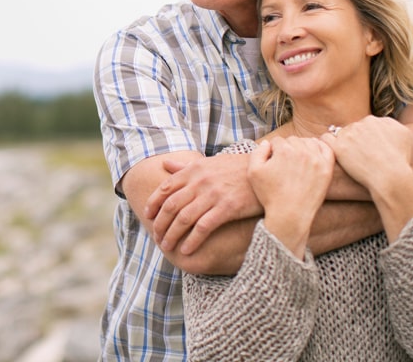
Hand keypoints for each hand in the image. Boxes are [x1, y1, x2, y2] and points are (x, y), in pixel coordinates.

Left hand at [144, 153, 261, 253]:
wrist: (264, 170)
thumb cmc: (236, 168)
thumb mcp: (210, 162)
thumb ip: (187, 166)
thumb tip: (165, 164)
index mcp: (194, 169)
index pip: (165, 188)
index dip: (153, 204)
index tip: (148, 217)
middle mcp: (200, 180)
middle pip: (171, 206)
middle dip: (160, 225)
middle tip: (156, 238)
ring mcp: (213, 194)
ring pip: (183, 218)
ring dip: (172, 236)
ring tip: (167, 247)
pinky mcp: (227, 207)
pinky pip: (203, 227)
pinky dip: (191, 240)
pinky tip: (186, 250)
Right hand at [248, 136, 334, 257]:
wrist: (289, 215)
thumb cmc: (270, 195)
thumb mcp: (253, 172)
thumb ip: (257, 152)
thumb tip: (268, 143)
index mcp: (284, 150)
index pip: (278, 141)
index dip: (273, 151)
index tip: (273, 162)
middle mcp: (301, 151)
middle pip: (293, 140)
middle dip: (287, 149)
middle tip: (285, 164)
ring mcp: (316, 160)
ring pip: (308, 142)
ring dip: (302, 147)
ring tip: (297, 161)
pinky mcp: (326, 168)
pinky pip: (326, 148)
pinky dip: (320, 147)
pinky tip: (313, 154)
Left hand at [321, 116, 412, 191]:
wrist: (391, 176)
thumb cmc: (399, 160)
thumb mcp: (404, 134)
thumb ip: (391, 124)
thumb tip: (383, 123)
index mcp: (374, 120)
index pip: (365, 125)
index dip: (366, 138)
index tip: (370, 149)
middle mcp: (360, 123)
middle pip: (352, 129)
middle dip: (355, 140)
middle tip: (361, 156)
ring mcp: (348, 134)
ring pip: (339, 133)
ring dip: (342, 143)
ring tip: (350, 158)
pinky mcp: (339, 146)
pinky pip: (326, 139)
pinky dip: (327, 144)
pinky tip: (333, 151)